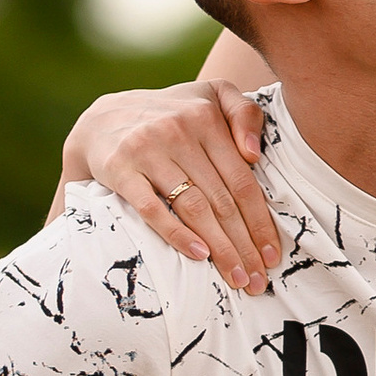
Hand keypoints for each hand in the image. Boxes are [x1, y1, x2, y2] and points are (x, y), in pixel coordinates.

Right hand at [68, 83, 276, 293]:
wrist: (103, 118)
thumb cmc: (172, 113)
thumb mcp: (212, 95)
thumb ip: (244, 113)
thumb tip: (254, 154)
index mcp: (206, 117)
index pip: (242, 180)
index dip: (260, 221)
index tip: (272, 255)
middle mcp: (179, 131)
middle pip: (221, 200)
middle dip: (243, 245)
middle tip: (256, 280)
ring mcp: (148, 150)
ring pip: (193, 207)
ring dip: (218, 247)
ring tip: (234, 277)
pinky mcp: (120, 168)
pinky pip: (152, 208)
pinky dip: (177, 234)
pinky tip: (198, 256)